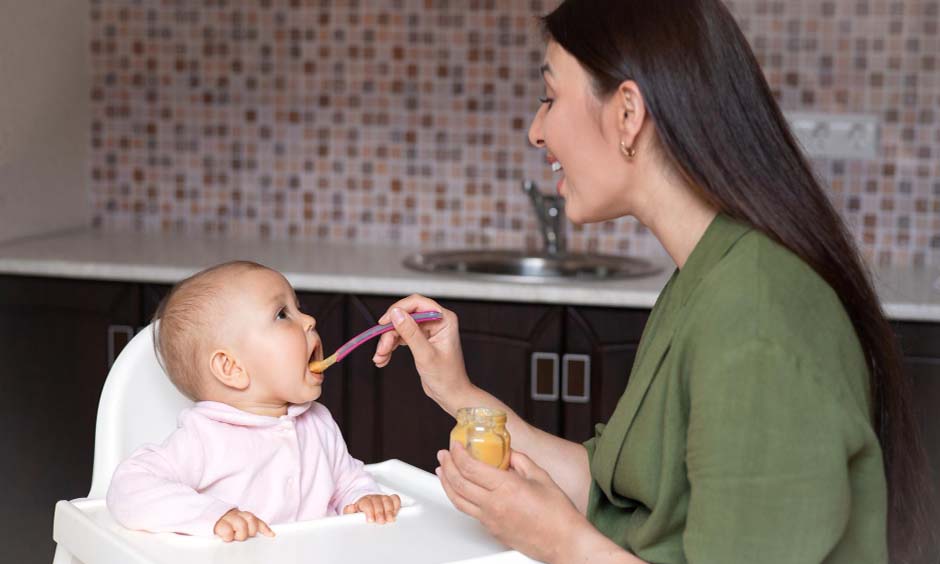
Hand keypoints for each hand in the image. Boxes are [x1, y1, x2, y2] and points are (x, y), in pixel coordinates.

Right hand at [213, 508, 274, 541]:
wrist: (198, 513)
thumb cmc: (217, 523)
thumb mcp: (231, 523)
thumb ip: (243, 525)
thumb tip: (260, 535)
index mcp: (238, 514)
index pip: (255, 519)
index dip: (264, 527)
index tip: (271, 535)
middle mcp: (233, 514)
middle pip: (250, 519)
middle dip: (251, 530)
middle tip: (244, 536)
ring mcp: (225, 517)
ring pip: (241, 524)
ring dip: (241, 533)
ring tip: (234, 537)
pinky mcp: (215, 523)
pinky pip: (227, 530)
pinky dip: (228, 535)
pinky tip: (226, 537)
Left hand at [343, 494, 401, 523]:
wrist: (364, 507)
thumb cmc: (359, 513)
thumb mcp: (351, 514)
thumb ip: (349, 511)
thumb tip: (350, 507)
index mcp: (363, 501)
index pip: (366, 503)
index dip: (369, 511)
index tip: (371, 520)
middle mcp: (373, 498)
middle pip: (378, 501)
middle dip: (380, 512)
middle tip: (381, 521)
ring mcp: (382, 498)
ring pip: (387, 499)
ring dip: (389, 510)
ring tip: (390, 519)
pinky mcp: (390, 500)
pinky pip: (395, 499)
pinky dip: (396, 505)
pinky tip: (395, 513)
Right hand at [372, 295, 472, 409]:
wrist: (451, 394)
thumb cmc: (447, 377)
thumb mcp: (426, 354)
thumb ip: (410, 333)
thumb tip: (396, 314)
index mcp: (444, 319)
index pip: (417, 303)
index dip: (398, 310)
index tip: (383, 323)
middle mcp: (436, 321)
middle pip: (405, 316)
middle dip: (390, 332)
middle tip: (382, 348)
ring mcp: (428, 330)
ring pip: (400, 327)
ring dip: (388, 342)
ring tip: (380, 357)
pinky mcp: (420, 340)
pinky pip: (401, 337)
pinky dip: (390, 347)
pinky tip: (383, 359)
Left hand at [436, 444, 589, 562]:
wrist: (564, 542)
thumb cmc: (558, 513)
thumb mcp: (540, 477)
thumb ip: (520, 461)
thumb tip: (508, 453)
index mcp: (507, 487)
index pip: (471, 467)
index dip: (458, 454)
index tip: (455, 445)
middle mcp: (494, 505)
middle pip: (459, 483)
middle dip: (447, 465)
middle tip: (444, 454)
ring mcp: (490, 520)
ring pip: (458, 500)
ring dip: (446, 483)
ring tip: (442, 471)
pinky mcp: (492, 531)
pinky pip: (469, 512)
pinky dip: (459, 498)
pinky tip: (460, 491)